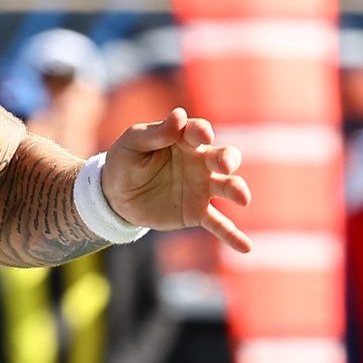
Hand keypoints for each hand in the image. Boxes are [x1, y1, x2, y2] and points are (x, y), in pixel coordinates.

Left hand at [103, 108, 252, 251]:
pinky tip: (246, 247)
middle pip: (223, 157)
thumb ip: (156, 132)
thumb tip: (179, 115)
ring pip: (226, 186)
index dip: (202, 131)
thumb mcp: (133, 144)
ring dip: (236, 189)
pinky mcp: (196, 213)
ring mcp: (201, 188)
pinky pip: (218, 224)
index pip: (199, 131)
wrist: (115, 197)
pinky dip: (232, 235)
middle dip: (228, 159)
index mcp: (183, 141)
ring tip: (242, 198)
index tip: (201, 135)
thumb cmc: (125, 161)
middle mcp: (199, 162)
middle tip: (225, 165)